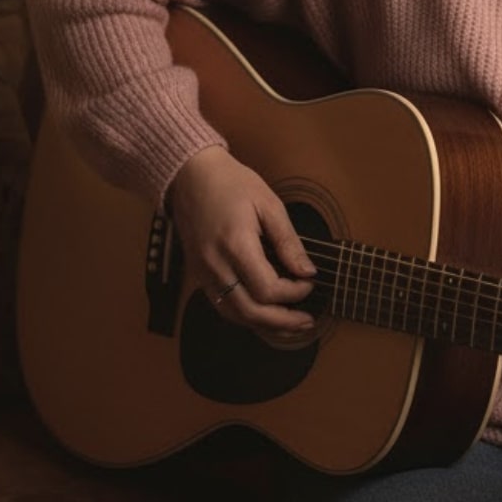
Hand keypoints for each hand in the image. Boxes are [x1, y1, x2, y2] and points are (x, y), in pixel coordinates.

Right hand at [168, 146, 316, 337]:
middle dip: (282, 322)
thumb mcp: (269, 204)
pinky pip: (222, 306)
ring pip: (234, 314)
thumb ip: (288, 241)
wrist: (191, 177)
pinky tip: (264, 314)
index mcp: (235, 245)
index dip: (293, 293)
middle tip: (307, 321)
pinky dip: (245, 316)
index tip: (310, 284)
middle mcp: (215, 266)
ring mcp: (203, 274)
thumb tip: (307, 271)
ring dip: (264, 325)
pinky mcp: (199, 275)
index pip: (267, 288)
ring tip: (291, 325)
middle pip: (249, 311)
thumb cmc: (233, 184)